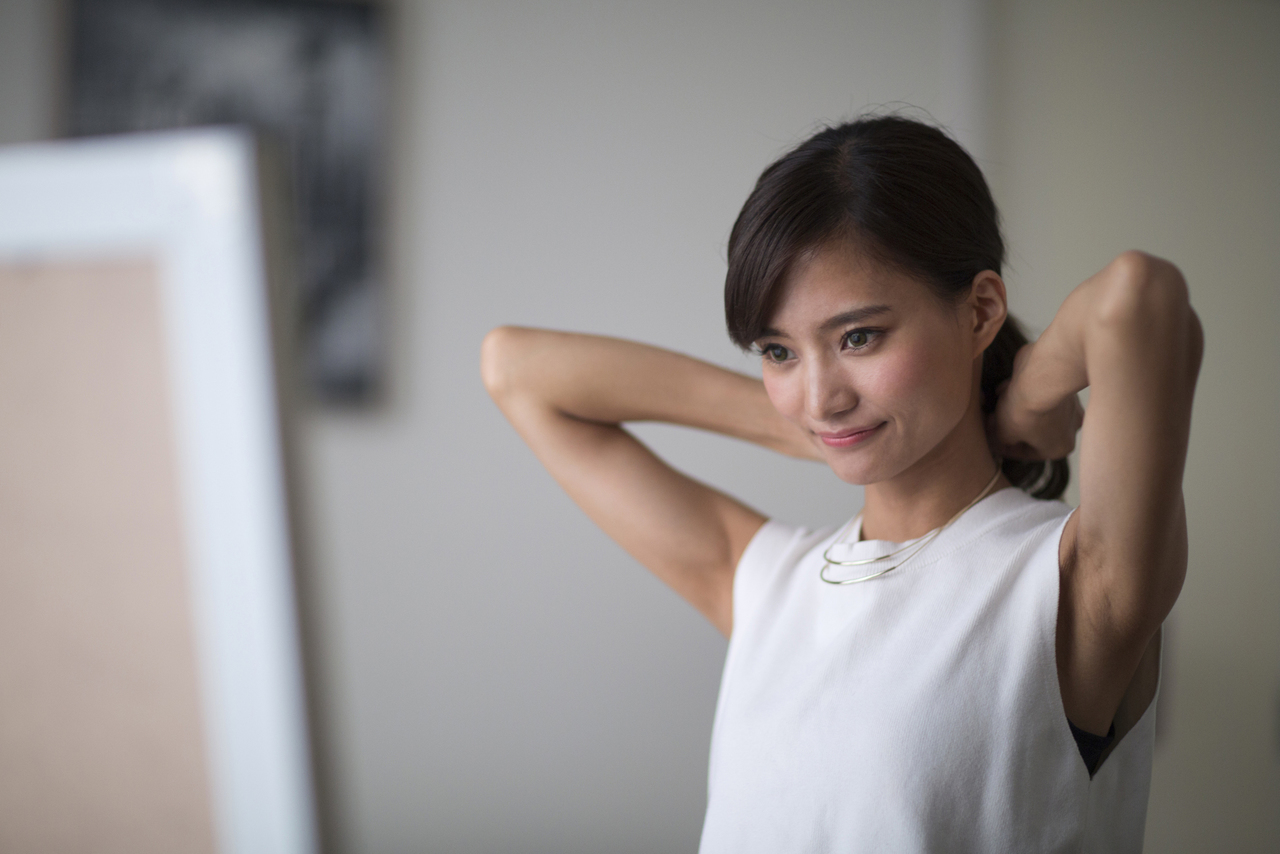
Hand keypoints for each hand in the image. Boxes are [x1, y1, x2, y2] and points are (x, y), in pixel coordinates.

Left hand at [989, 344, 1084, 460]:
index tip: (991, 440)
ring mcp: (1070, 407)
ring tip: (996, 404)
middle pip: (1033, 432)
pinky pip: (1040, 394)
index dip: (1005, 447)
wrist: (1041, 376)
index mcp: (1058, 448)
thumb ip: (1001, 440)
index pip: (1027, 453)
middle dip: (1009, 426)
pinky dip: (1023, 393)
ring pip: (1036, 412)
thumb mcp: (1004, 433)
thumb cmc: (1025, 410)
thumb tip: (998, 438)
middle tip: (991, 421)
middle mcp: (1070, 429)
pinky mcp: (1063, 385)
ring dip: (1014, 408)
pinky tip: (1006, 388)